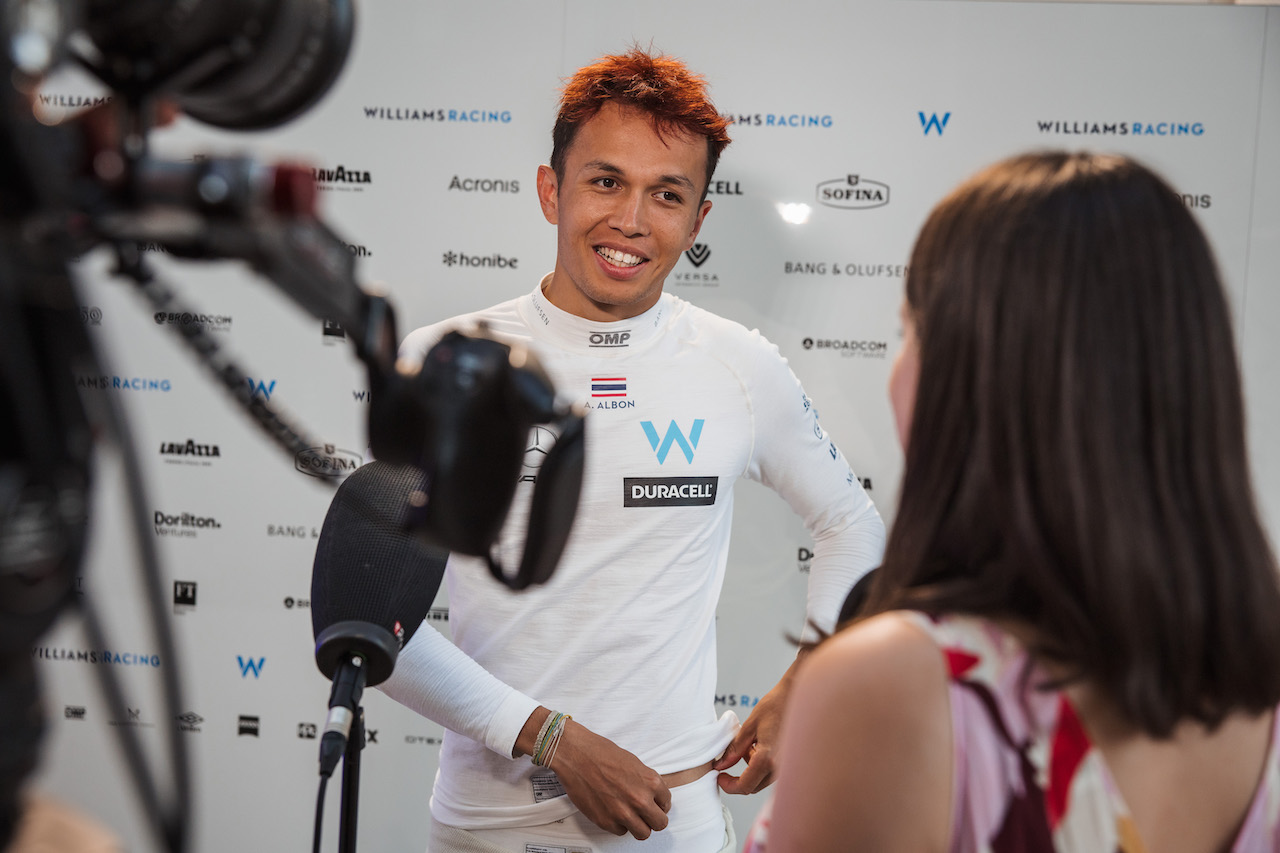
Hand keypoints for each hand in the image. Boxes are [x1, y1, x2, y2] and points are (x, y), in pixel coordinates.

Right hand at [549, 720, 671, 838]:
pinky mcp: (606, 821)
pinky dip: (619, 825)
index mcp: (650, 781)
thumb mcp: (634, 763)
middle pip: (660, 824)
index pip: (666, 804)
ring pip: (643, 833)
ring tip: (630, 816)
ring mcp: (623, 813)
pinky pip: (621, 832)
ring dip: (638, 826)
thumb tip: (653, 795)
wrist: (576, 755)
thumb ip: (646, 782)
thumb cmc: (601, 753)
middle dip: (653, 819)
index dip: (659, 804)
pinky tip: (613, 812)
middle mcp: (640, 799)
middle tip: (646, 814)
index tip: (654, 804)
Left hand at [713, 656, 805, 794]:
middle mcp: (781, 767)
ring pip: (763, 779)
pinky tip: (761, 745)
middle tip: (729, 760)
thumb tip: (721, 765)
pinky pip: (773, 771)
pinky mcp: (792, 761)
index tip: (720, 777)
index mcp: (768, 759)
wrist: (798, 694)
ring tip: (749, 745)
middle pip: (754, 786)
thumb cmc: (776, 705)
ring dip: (752, 769)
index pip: (745, 786)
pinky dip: (763, 764)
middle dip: (739, 777)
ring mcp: (788, 766)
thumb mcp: (750, 726)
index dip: (729, 785)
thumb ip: (735, 749)